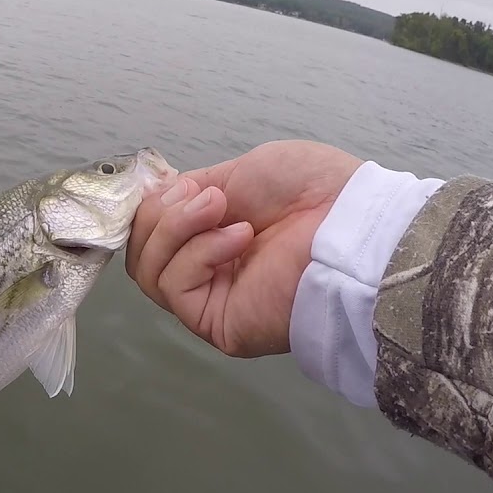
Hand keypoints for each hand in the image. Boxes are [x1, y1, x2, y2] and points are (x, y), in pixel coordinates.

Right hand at [125, 140, 362, 356]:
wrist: (351, 225)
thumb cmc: (311, 191)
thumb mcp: (243, 170)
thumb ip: (194, 187)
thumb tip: (159, 198)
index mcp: (212, 231)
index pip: (151, 226)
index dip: (149, 204)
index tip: (170, 184)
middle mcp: (206, 267)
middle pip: (141, 249)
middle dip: (160, 213)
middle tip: (205, 198)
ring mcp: (209, 296)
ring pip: (147, 269)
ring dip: (176, 228)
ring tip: (222, 211)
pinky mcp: (215, 322)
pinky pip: (173, 286)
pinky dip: (198, 253)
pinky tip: (239, 237)